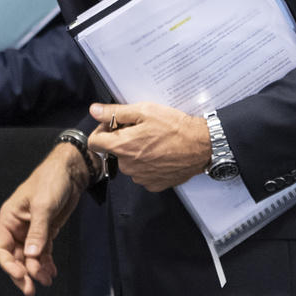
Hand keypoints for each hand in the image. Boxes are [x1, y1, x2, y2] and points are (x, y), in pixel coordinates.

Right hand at [0, 143, 90, 295]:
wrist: (71, 172)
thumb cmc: (51, 180)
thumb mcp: (43, 205)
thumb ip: (37, 231)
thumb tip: (31, 255)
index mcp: (9, 218)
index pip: (0, 248)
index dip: (8, 264)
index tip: (21, 275)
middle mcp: (17, 227)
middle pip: (14, 257)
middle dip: (22, 273)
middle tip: (31, 289)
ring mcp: (31, 231)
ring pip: (29, 258)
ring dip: (36, 271)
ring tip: (47, 280)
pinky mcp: (46, 232)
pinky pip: (42, 253)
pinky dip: (46, 264)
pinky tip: (51, 272)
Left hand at [86, 102, 210, 190]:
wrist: (201, 145)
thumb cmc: (173, 126)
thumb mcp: (144, 111)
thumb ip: (115, 112)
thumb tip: (94, 110)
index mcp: (122, 147)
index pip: (94, 142)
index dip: (101, 131)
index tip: (114, 126)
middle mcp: (128, 166)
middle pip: (113, 152)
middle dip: (121, 141)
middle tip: (140, 130)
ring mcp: (141, 178)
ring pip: (129, 164)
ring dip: (135, 154)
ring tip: (153, 142)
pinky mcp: (154, 185)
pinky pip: (143, 174)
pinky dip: (147, 165)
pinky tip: (160, 154)